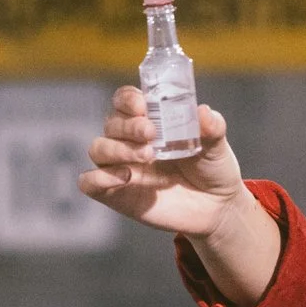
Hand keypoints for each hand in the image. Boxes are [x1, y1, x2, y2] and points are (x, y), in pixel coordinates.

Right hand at [78, 86, 247, 237]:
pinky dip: (97, 178)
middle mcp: (129, 141)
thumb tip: (203, 112)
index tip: (142, 105)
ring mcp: (120, 167)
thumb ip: (211, 127)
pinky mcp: (115, 194)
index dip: (128, 99)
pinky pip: (89, 182)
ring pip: (98, 149)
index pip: (124, 100)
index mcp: (149, 121)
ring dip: (117, 149)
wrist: (216, 207)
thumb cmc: (212, 169)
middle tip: (151, 133)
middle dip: (129, 126)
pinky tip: (125, 178)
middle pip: (111, 123)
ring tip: (147, 156)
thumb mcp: (216, 145)